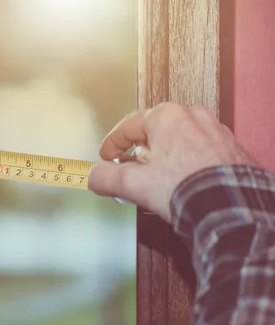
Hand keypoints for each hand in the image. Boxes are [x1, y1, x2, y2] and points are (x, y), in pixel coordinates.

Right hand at [88, 103, 255, 221]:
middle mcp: (193, 116)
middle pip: (154, 133)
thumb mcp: (134, 185)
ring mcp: (215, 131)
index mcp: (167, 116)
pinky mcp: (230, 149)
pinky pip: (199, 152)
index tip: (106, 157)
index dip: (112, 144)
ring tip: (157, 183)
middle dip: (140, 154)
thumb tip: (93, 177)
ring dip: (164, 160)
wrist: (232, 208)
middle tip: (132, 173)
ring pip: (178, 142)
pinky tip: (181, 184)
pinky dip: (186, 165)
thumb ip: (107, 178)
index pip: (128, 126)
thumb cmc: (186, 189)